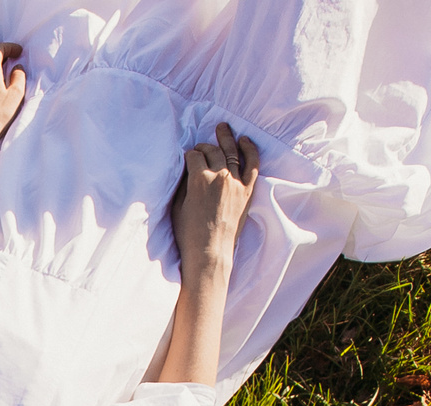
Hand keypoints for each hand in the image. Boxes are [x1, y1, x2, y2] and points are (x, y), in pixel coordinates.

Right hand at [172, 123, 259, 273]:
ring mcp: (236, 183)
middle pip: (212, 151)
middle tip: (200, 147)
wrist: (210, 252)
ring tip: (223, 128)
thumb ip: (183, 184)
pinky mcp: (247, 191)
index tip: (187, 158)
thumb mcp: (177, 206)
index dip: (189, 155)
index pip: (194, 156)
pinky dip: (250, 150)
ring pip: (232, 152)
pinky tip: (245, 141)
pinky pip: (253, 164)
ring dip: (226, 138)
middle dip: (204, 146)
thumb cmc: (189, 233)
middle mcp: (220, 177)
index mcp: (199, 180)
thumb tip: (188, 169)